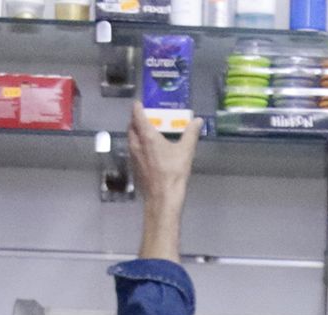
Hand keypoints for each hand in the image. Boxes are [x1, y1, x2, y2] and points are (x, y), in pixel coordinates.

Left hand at [128, 104, 197, 248]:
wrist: (162, 199)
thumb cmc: (173, 173)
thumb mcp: (186, 151)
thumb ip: (191, 133)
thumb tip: (197, 121)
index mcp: (147, 136)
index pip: (137, 116)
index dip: (137, 107)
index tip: (139, 103)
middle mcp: (136, 144)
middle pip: (131, 126)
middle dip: (136, 119)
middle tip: (145, 117)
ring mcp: (133, 156)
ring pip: (130, 139)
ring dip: (135, 132)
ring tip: (146, 132)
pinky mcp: (134, 167)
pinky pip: (132, 150)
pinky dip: (137, 145)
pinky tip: (147, 150)